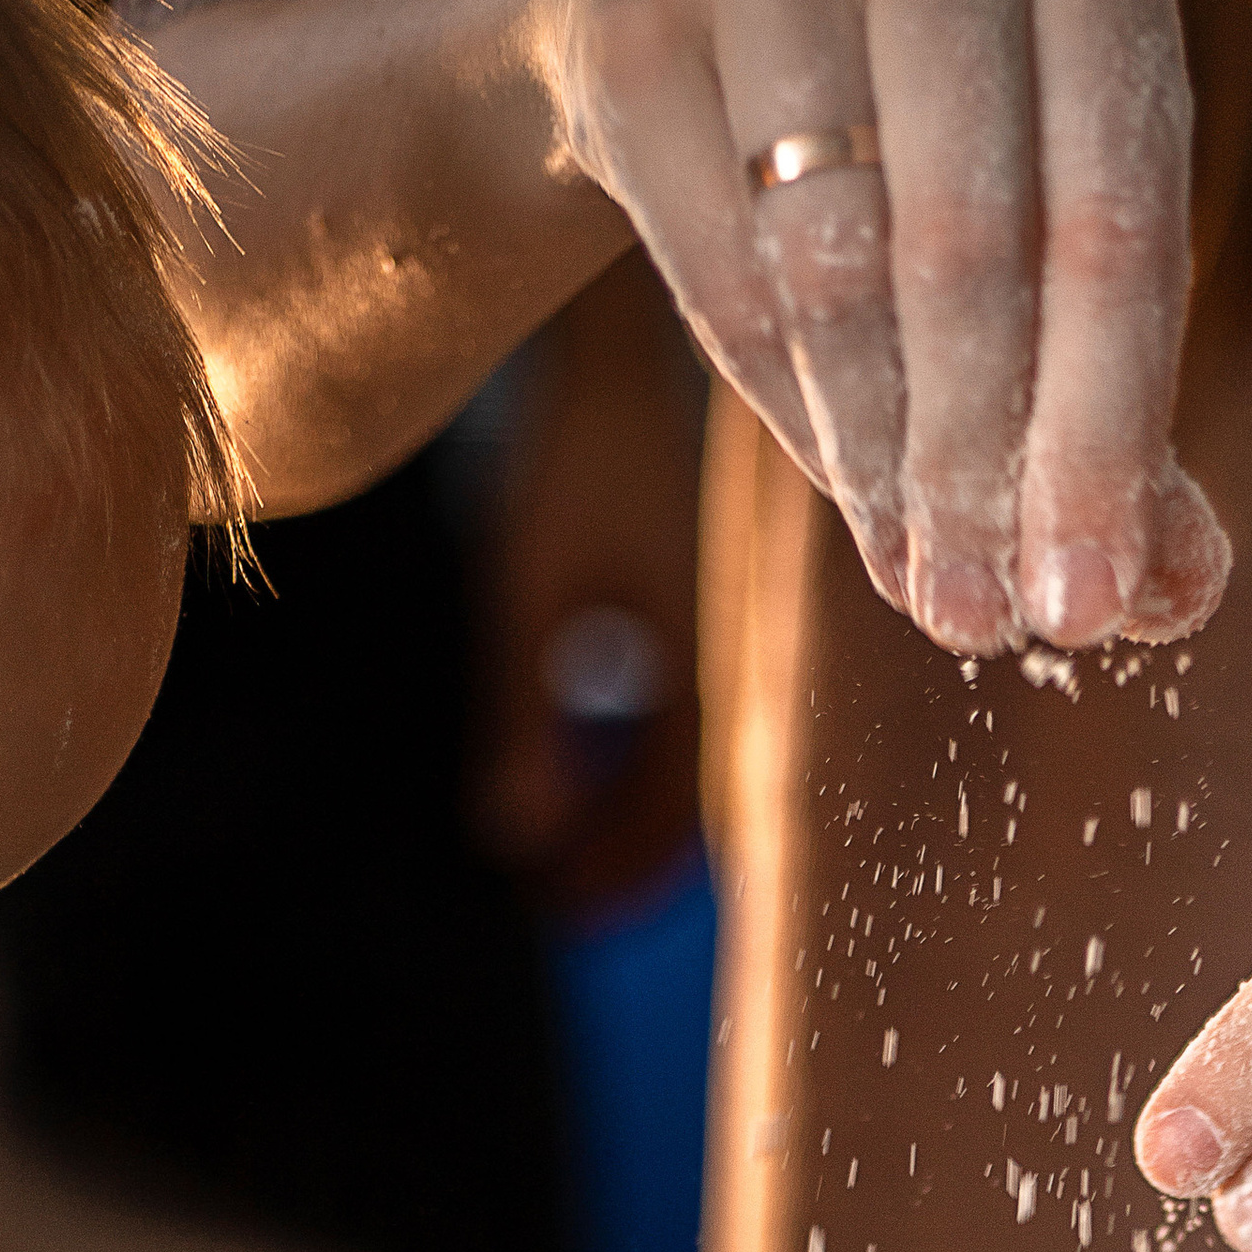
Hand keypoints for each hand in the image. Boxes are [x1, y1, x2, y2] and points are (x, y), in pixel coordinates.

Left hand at [479, 251, 705, 907]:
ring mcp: (736, 633)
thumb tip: (513, 828)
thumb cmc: (585, 455)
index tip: (553, 905)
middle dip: (629, 860)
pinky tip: (610, 758)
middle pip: (692, 806)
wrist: (641, 346)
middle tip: (566, 899)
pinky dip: (653, 752)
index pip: (663, 817)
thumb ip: (525, 710)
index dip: (608, 872)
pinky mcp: (721, 600)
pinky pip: (698, 708)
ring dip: (643, 811)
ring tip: (584, 845)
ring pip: (699, 761)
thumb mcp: (534, 587)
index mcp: (701, 673)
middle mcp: (737, 664)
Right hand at [539, 0, 1228, 659]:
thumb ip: (1125, 419)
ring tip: (922, 581)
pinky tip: (842, 477)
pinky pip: (723, 266)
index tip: (1091, 606)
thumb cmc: (938, 152)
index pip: (1120, 221)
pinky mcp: (641, 11)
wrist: (694, 20)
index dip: (1107, 437)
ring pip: (837, 265)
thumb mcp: (1056, 248)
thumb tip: (1171, 593)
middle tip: (987, 623)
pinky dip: (790, 404)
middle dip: (985, 470)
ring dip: (885, 458)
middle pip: (970, 247)